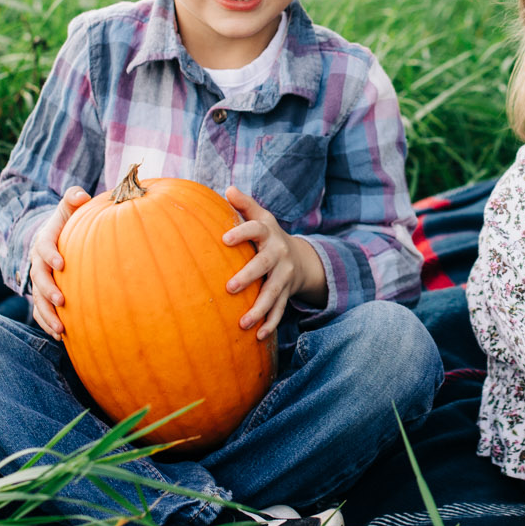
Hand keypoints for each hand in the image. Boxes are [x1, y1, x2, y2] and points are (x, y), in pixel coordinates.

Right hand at [27, 186, 91, 340]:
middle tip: (61, 301)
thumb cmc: (68, 222)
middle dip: (47, 290)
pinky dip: (48, 324)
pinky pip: (40, 312)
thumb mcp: (68, 208)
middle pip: (37, 278)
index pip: (43, 247)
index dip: (50, 255)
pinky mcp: (41, 296)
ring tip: (61, 330)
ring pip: (37, 300)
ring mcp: (38, 281)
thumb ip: (73, 199)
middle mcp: (37, 263)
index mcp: (44, 241)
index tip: (62, 264)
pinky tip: (62, 338)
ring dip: (48, 315)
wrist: (54, 240)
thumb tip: (82, 194)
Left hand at [222, 186, 323, 343]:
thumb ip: (245, 205)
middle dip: (249, 276)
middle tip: (230, 287)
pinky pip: (280, 311)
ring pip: (273, 293)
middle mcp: (278, 254)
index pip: (255, 229)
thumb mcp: (261, 217)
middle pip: (264, 265)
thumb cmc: (268, 235)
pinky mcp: (286, 294)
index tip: (224, 239)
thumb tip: (228, 188)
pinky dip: (270, 324)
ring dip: (259, 309)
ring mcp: (284, 276)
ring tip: (243, 323)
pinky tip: (258, 336)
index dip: (241, 233)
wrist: (299, 258)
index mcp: (268, 233)